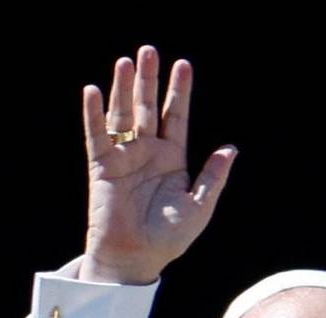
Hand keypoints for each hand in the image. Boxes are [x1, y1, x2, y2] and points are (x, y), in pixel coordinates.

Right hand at [80, 46, 235, 284]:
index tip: (183, 65)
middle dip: (149, 80)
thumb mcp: (199, 207)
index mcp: (172, 160)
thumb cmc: (168, 238)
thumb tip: (231, 149)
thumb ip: (213, 177)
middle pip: (148, 108)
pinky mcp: (102, 166)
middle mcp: (147, 153)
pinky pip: (96, 135)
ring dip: (123, 88)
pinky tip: (93, 91)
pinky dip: (94, 114)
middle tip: (149, 50)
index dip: (179, 92)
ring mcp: (124, 157)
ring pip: (123, 114)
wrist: (135, 258)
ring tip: (126, 61)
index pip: (176, 117)